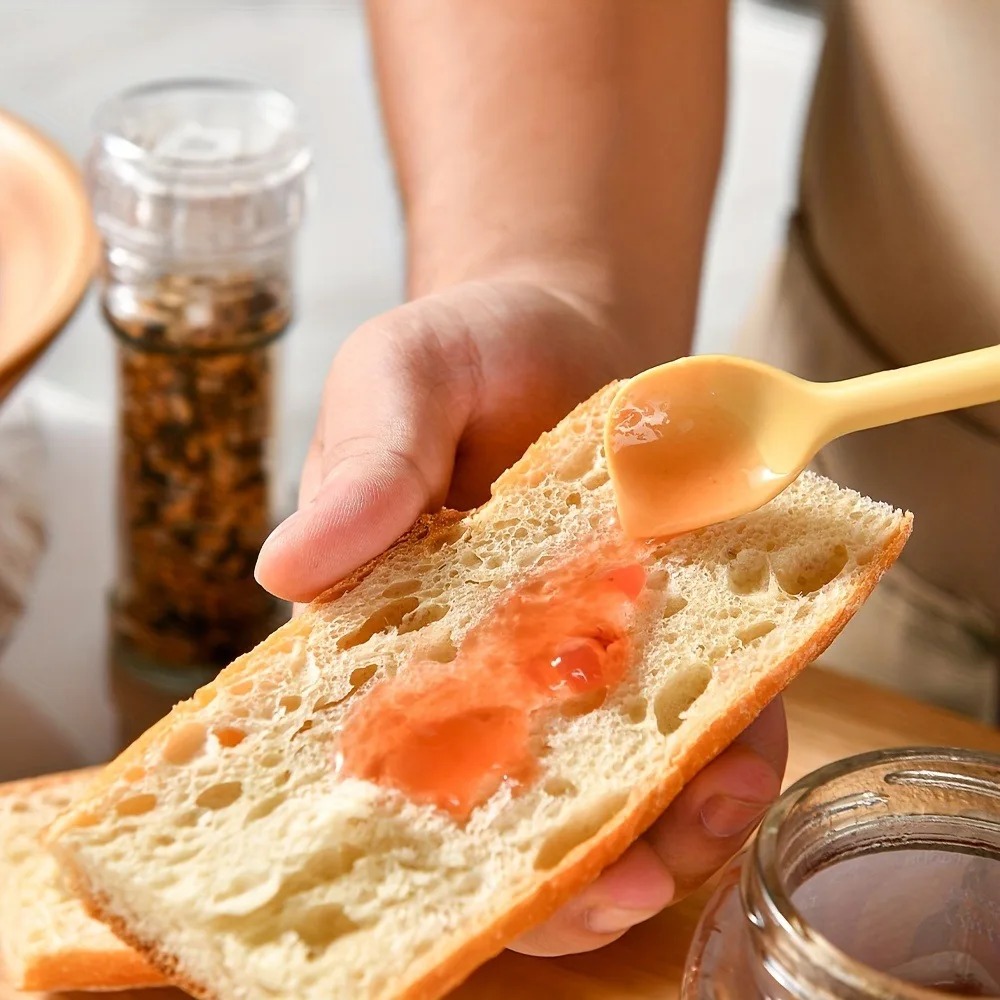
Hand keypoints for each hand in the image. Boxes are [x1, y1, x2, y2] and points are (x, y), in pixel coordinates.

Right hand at [254, 277, 786, 954]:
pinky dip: (736, 746)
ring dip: (673, 826)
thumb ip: (363, 464)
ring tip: (716, 802)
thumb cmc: (459, 352)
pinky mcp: (670, 638)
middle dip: (574, 873)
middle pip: (520, 811)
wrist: (561, 321)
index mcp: (394, 638)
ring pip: (622, 788)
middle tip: (628, 882)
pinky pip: (707, 717)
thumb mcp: (397, 380)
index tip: (495, 879)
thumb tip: (285, 570)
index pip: (401, 768)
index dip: (440, 844)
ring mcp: (587, 660)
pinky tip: (752, 744)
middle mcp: (490, 671)